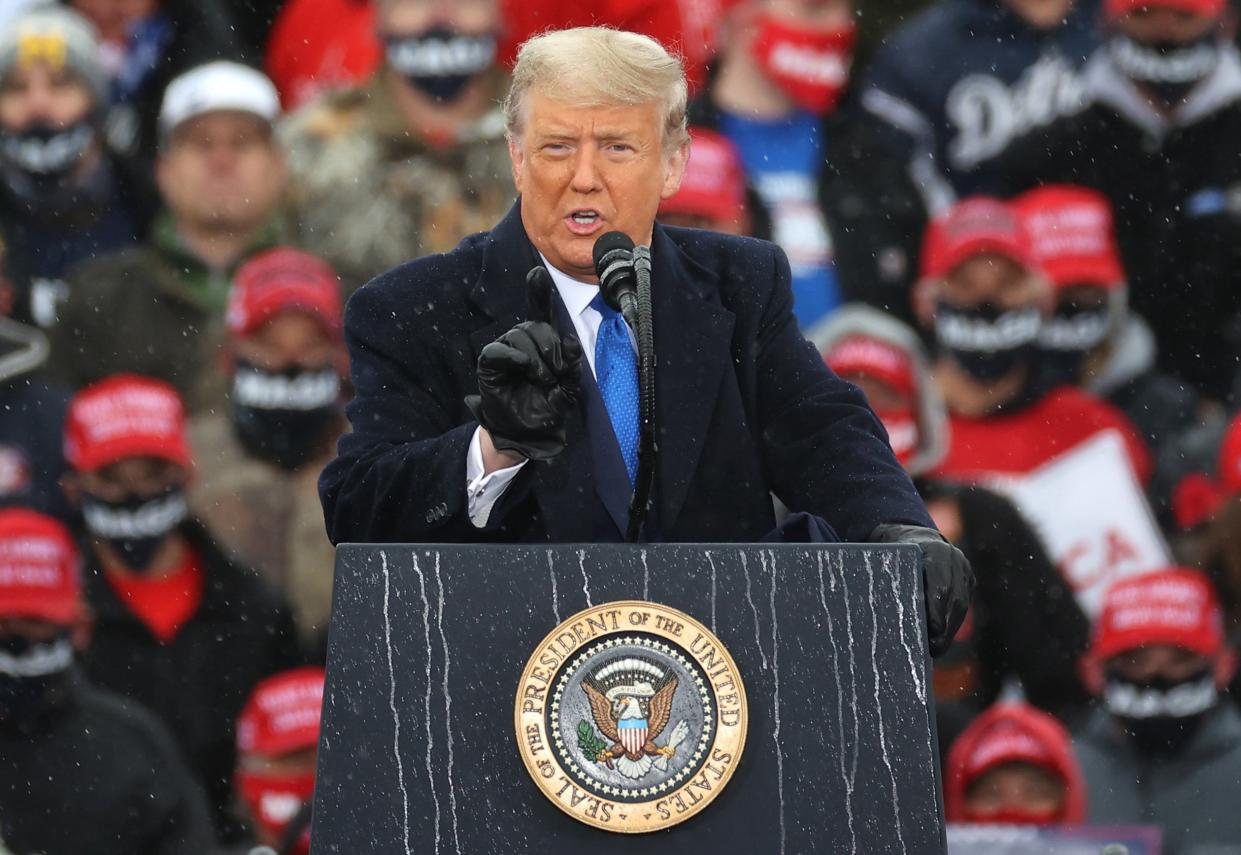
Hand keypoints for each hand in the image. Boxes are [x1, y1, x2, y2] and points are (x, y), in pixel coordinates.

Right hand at [465, 268, 582, 460]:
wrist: (527, 433)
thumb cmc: (547, 407)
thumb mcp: (568, 388)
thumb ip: (572, 365)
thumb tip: (570, 340)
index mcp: (542, 342)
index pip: (540, 311)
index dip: (537, 291)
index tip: (537, 272)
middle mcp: (523, 340)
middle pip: (537, 327)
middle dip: (553, 349)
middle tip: (556, 374)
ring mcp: (505, 349)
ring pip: (520, 336)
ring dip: (537, 358)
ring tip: (542, 379)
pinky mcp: (490, 362)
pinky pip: (499, 349)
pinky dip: (514, 356)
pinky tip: (521, 366)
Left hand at [869, 523, 973, 657]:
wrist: (917, 538)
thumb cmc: (895, 553)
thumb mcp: (889, 560)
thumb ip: (890, 579)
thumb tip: (882, 612)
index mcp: (934, 549)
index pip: (940, 582)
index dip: (937, 607)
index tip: (934, 629)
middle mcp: (954, 558)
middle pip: (954, 598)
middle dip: (945, 626)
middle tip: (934, 648)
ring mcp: (964, 570)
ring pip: (961, 604)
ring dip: (950, 630)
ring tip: (937, 649)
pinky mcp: (969, 581)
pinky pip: (963, 605)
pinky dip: (952, 624)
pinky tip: (941, 640)